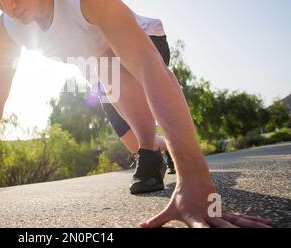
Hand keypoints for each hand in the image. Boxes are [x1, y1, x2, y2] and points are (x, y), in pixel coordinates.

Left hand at [139, 177, 273, 227]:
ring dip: (251, 225)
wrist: (193, 175)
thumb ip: (157, 221)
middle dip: (234, 230)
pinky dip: (253, 220)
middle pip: (225, 227)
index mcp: (196, 219)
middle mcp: (210, 216)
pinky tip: (266, 223)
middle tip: (244, 234)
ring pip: (238, 221)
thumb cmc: (181, 196)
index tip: (208, 232)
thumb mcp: (169, 210)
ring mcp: (219, 212)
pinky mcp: (226, 210)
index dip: (203, 231)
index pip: (199, 228)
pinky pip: (241, 217)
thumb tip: (141, 227)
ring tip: (268, 229)